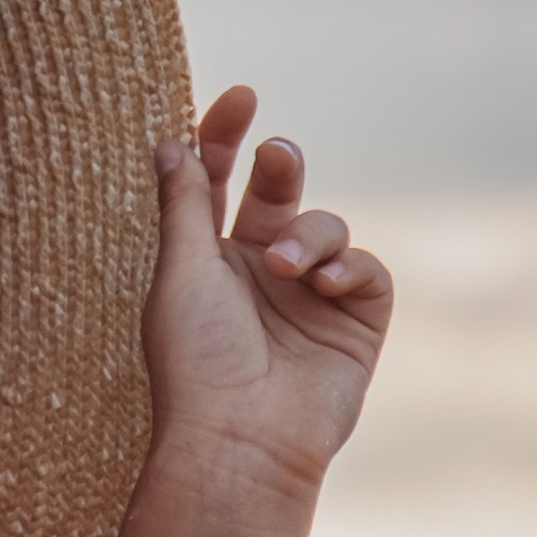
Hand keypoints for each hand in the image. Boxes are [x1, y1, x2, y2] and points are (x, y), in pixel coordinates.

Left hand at [140, 86, 392, 510]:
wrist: (242, 440)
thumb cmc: (196, 361)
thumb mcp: (181, 271)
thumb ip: (184, 204)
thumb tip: (171, 140)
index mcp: (208, 259)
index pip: (217, 182)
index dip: (225, 137)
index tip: (240, 96)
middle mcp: (259, 273)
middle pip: (278, 194)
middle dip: (280, 168)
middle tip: (276, 153)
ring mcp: (310, 297)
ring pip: (327, 227)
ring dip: (310, 234)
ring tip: (285, 267)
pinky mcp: (355, 324)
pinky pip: (366, 271)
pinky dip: (348, 268)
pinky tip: (322, 287)